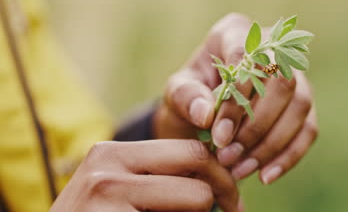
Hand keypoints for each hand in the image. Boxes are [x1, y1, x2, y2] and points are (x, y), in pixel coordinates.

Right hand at [50, 140, 239, 211]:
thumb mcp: (117, 191)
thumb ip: (158, 178)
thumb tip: (219, 179)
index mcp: (112, 153)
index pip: (189, 149)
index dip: (219, 170)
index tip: (231, 194)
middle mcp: (108, 167)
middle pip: (198, 163)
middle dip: (224, 188)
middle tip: (233, 210)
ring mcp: (108, 196)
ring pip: (198, 199)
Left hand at [155, 13, 317, 183]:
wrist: (204, 110)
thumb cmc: (191, 95)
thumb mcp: (177, 93)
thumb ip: (187, 98)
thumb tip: (207, 114)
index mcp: (236, 33)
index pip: (248, 58)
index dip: (237, 98)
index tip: (218, 137)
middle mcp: (273, 49)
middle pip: (283, 81)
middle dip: (257, 125)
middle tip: (228, 157)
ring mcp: (294, 76)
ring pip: (300, 106)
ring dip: (271, 144)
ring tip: (240, 170)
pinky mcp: (303, 105)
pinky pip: (308, 129)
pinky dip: (289, 156)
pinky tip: (265, 176)